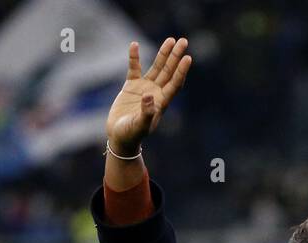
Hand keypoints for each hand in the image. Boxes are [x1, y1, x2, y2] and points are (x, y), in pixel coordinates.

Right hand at [106, 37, 191, 153]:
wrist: (120, 137)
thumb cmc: (131, 134)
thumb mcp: (139, 126)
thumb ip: (146, 113)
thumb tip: (149, 97)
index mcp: (162, 102)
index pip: (175, 83)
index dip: (181, 71)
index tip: (188, 58)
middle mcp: (156, 93)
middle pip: (169, 71)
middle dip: (176, 56)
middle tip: (183, 41)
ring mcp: (144, 88)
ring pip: (157, 67)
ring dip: (163, 54)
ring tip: (171, 40)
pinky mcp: (131, 86)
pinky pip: (134, 68)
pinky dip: (134, 57)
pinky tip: (134, 44)